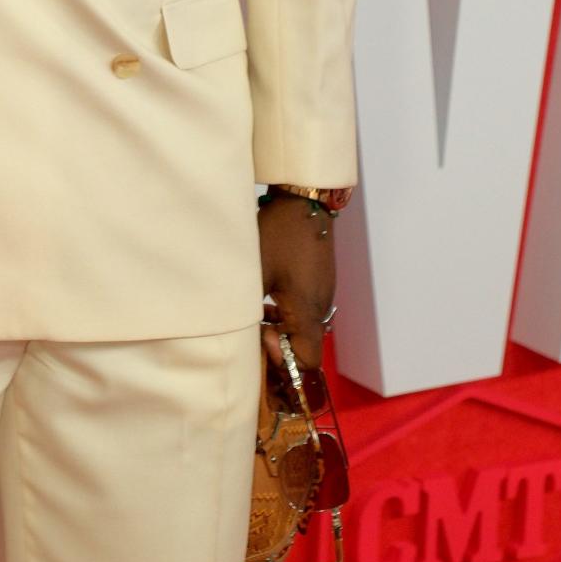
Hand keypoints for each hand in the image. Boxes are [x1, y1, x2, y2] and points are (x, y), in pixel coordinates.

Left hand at [258, 191, 336, 370]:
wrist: (303, 200)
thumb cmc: (278, 236)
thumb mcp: (256, 272)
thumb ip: (249, 308)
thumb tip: (238, 332)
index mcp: (307, 311)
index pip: (308, 360)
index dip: (285, 361)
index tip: (262, 338)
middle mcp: (320, 307)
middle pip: (305, 346)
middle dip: (279, 345)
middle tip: (255, 329)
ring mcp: (322, 292)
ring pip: (304, 326)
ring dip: (281, 327)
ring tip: (257, 314)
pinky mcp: (320, 280)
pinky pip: (306, 308)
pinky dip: (288, 312)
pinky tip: (268, 296)